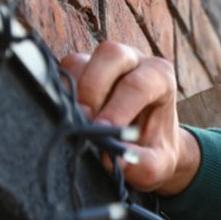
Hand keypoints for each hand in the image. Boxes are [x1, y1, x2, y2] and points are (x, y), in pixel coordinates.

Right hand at [60, 42, 199, 194]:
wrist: (146, 141)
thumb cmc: (154, 148)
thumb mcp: (158, 163)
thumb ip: (143, 164)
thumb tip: (113, 160)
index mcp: (160, 77)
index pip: (138, 85)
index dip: (117, 109)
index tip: (102, 132)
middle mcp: (133, 60)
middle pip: (110, 55)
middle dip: (93, 88)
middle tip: (85, 121)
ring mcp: (104, 62)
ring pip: (80, 62)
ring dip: (73, 92)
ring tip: (77, 122)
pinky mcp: (81, 68)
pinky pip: (63, 72)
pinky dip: (60, 93)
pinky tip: (67, 116)